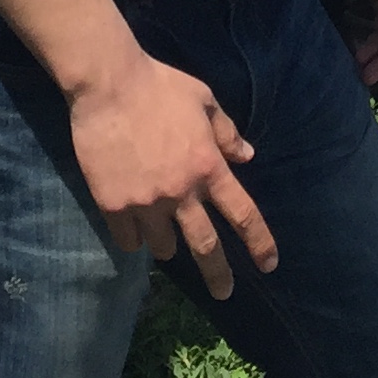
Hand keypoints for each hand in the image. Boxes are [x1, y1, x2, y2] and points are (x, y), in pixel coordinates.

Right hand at [68, 51, 277, 299]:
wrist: (108, 84)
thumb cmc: (159, 85)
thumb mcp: (203, 99)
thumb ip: (226, 132)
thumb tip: (247, 156)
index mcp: (207, 166)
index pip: (242, 213)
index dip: (259, 242)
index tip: (269, 265)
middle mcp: (181, 192)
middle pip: (206, 246)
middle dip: (218, 276)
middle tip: (224, 293)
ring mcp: (147, 203)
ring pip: (163, 247)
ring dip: (167, 243)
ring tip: (162, 231)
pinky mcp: (114, 206)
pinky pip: (129, 240)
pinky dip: (134, 236)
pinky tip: (132, 224)